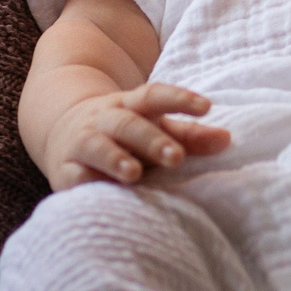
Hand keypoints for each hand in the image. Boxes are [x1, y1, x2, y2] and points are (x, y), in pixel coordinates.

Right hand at [43, 83, 230, 190]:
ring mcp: (83, 142)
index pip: (155, 95)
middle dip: (152, 140)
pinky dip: (86, 182)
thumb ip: (189, 137)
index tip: (206, 107)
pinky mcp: (65, 169)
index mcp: (131, 106)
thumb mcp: (154, 128)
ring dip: (115, 158)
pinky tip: (101, 195)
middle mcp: (105, 120)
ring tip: (134, 173)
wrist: (63, 129)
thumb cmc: (125, 136)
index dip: (180, 99)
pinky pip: (74, 174)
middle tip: (177, 157)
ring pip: (97, 146)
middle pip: (128, 124)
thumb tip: (227, 139)